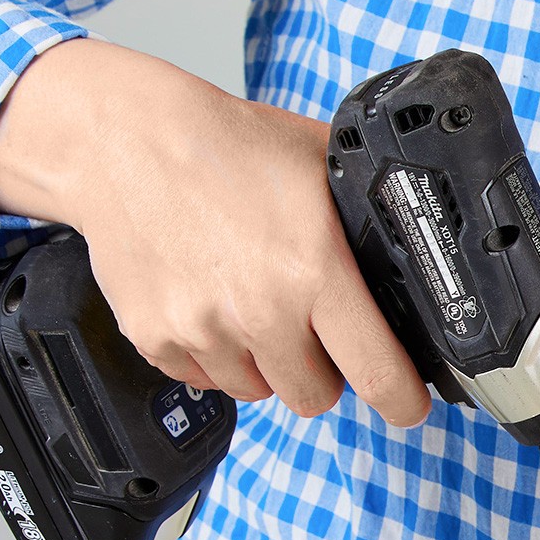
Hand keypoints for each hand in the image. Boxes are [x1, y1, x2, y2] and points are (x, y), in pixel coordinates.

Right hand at [0, 39, 429, 425]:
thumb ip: (369, 219)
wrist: (123, 138)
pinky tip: (213, 303)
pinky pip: (205, 379)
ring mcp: (203, 329)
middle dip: (325, 372)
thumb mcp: (321, 167)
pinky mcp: (155, 338)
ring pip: (259, 391)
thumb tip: (416, 255)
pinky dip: (216, 356)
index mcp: (314, 269)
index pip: (379, 376)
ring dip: (267, 364)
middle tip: (313, 329)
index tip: (406, 401)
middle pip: (317, 397)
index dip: (402, 398)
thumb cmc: (226, 146)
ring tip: (255, 304)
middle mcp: (260, 309)